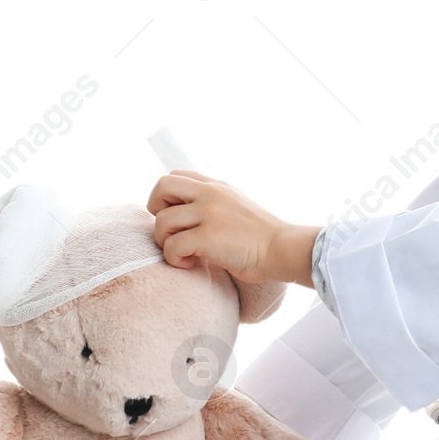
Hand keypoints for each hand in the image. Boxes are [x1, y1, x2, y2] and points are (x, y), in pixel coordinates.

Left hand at [147, 170, 318, 286]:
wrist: (282, 249)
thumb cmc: (260, 237)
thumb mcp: (236, 205)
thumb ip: (213, 202)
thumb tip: (185, 213)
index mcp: (217, 186)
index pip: (175, 175)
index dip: (166, 197)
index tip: (178, 217)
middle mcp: (210, 194)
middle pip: (162, 186)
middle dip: (156, 210)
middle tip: (171, 231)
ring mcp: (209, 214)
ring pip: (162, 221)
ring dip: (166, 242)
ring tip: (185, 254)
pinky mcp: (207, 237)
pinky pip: (172, 246)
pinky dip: (175, 259)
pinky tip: (191, 264)